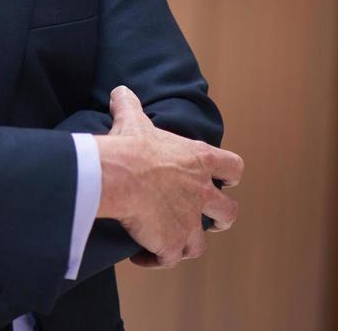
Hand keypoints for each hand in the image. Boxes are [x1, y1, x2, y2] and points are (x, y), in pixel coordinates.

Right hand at [94, 85, 242, 267]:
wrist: (117, 175)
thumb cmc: (129, 147)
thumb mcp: (132, 121)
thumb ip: (130, 106)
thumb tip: (120, 91)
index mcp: (198, 161)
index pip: (233, 167)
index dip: (230, 175)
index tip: (225, 179)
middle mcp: (201, 193)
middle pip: (228, 212)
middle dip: (221, 218)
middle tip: (210, 221)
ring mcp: (189, 222)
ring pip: (200, 244)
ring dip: (187, 245)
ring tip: (171, 246)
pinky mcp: (171, 243)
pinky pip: (169, 259)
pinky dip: (157, 260)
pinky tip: (142, 256)